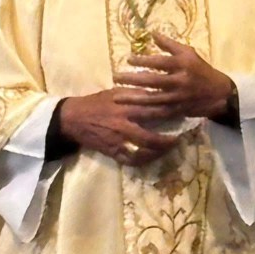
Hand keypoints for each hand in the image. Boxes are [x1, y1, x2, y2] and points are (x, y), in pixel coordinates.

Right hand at [58, 89, 178, 165]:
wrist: (73, 119)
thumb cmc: (96, 102)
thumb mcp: (115, 92)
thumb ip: (135, 94)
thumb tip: (156, 92)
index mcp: (125, 107)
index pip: (152, 111)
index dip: (169, 113)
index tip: (182, 114)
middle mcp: (123, 125)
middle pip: (151, 136)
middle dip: (168, 138)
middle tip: (181, 137)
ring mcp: (117, 141)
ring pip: (143, 151)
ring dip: (159, 152)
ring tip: (170, 148)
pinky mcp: (112, 152)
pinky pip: (131, 160)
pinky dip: (144, 161)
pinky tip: (153, 157)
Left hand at [112, 32, 232, 121]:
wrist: (218, 93)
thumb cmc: (200, 69)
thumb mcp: (188, 53)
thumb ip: (169, 44)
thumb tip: (151, 32)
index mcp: (183, 65)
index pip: (160, 62)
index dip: (144, 60)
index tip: (128, 58)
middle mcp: (180, 81)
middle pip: (153, 81)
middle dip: (132, 79)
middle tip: (115, 77)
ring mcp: (178, 98)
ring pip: (153, 99)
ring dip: (133, 98)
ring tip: (116, 97)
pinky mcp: (177, 111)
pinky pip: (158, 113)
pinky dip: (143, 114)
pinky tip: (129, 112)